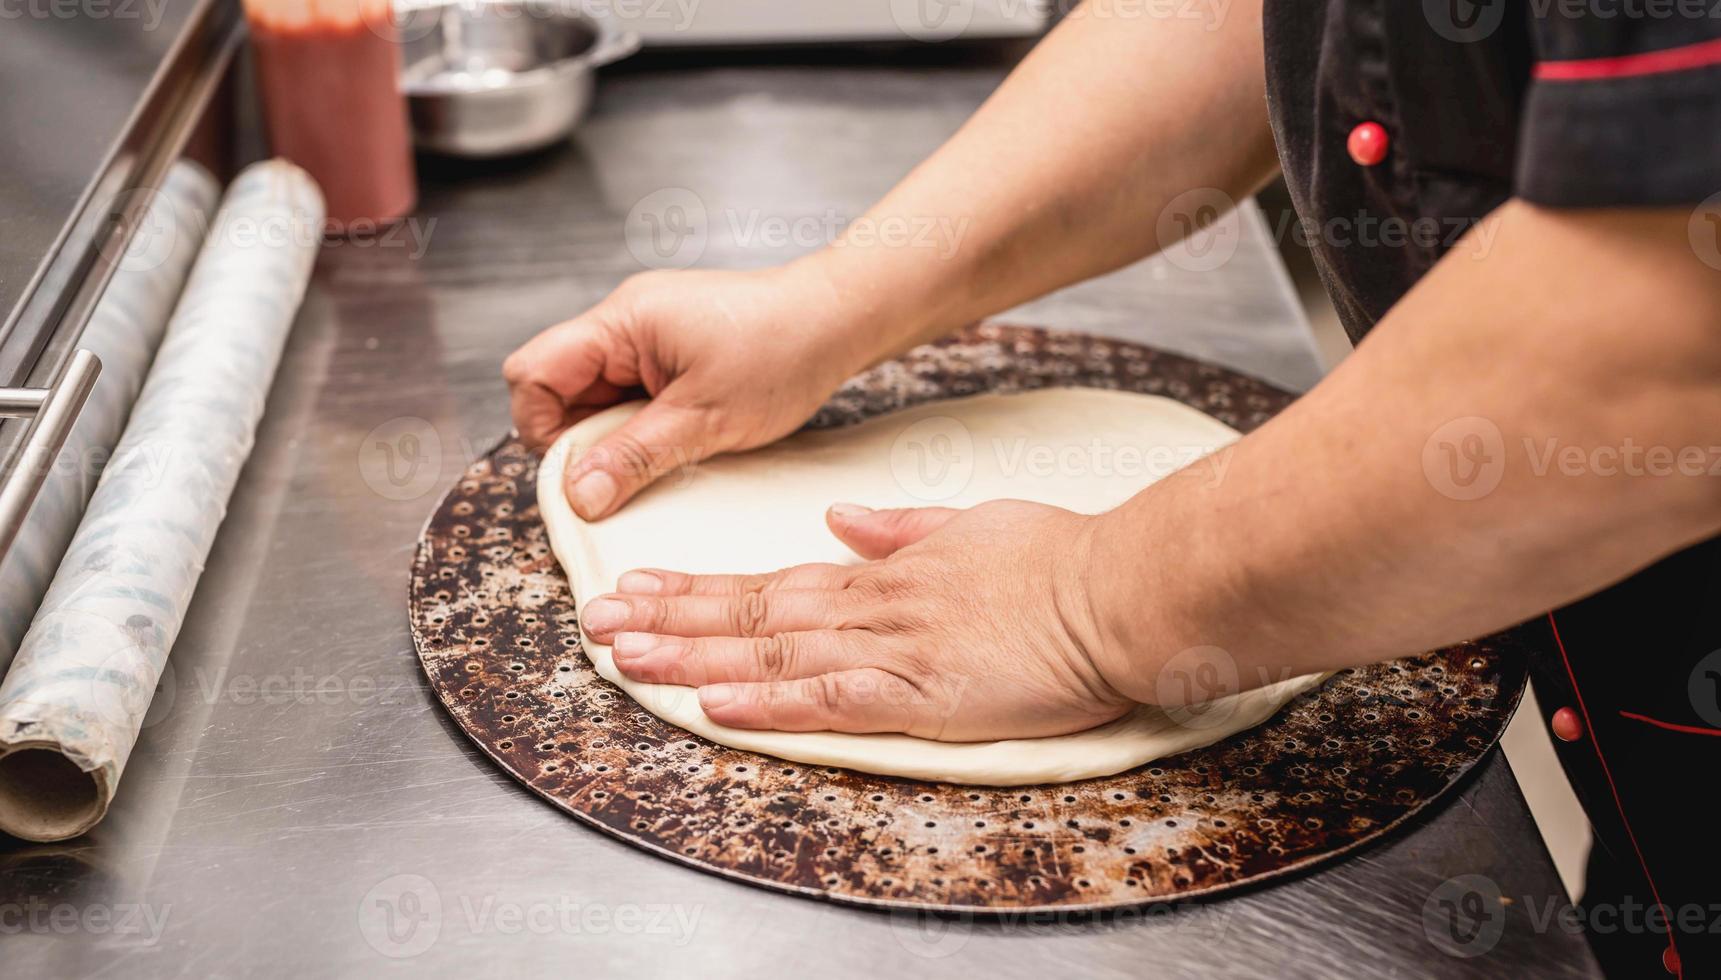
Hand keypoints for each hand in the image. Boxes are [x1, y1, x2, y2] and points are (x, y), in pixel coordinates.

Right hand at [503, 264, 872, 518]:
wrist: (839, 319)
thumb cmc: (783, 351)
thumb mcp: (706, 419)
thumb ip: (635, 457)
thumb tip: (579, 497)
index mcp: (620, 322)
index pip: (533, 372)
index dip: (544, 429)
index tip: (585, 472)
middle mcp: (623, 323)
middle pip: (559, 390)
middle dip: (586, 439)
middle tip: (632, 470)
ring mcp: (645, 338)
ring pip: (596, 400)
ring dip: (619, 437)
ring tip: (670, 450)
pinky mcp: (669, 355)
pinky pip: (631, 398)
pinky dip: (645, 428)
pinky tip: (681, 440)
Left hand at [578, 499, 1139, 739]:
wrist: (1118, 590)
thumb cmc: (1058, 559)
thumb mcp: (972, 522)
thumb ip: (900, 527)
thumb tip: (841, 518)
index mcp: (883, 572)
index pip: (770, 578)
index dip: (698, 585)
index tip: (640, 584)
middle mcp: (872, 606)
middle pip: (752, 611)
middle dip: (668, 616)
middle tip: (596, 620)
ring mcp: (893, 649)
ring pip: (773, 650)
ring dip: (693, 654)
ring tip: (625, 656)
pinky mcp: (922, 694)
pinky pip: (830, 699)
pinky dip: (769, 701)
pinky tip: (716, 702)